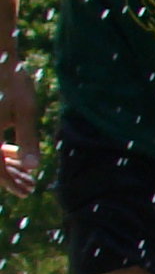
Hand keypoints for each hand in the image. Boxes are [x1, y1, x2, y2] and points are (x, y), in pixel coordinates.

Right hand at [0, 49, 36, 197]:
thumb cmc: (9, 81)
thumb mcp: (25, 111)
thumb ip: (28, 140)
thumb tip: (33, 167)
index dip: (11, 183)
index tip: (26, 192)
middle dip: (8, 177)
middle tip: (28, 187)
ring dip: (4, 165)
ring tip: (24, 172)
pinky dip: (0, 151)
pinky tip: (13, 152)